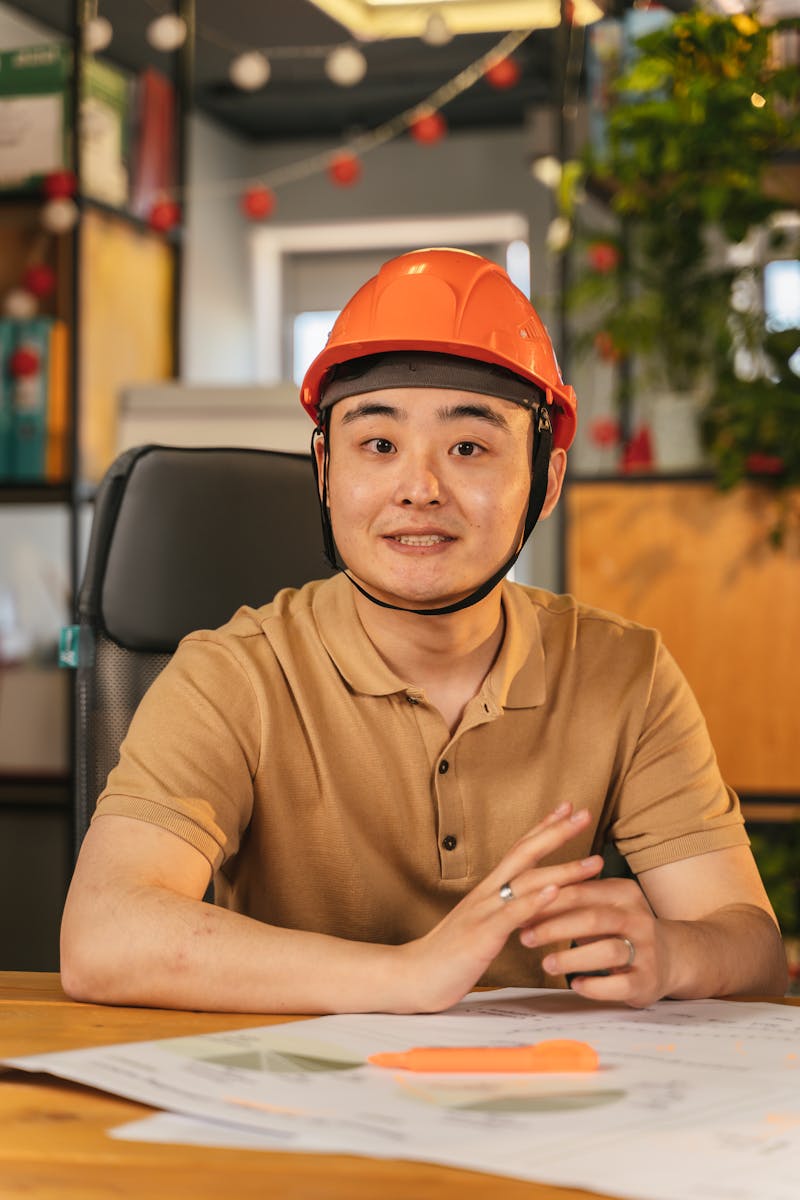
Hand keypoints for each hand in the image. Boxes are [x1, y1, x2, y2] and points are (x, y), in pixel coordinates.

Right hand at [398, 803, 603, 1012]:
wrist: (413, 976)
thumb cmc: (449, 956)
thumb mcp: (483, 928)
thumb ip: (507, 913)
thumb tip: (535, 905)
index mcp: (488, 891)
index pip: (519, 849)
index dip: (543, 827)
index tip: (567, 808)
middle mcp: (487, 894)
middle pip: (524, 853)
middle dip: (557, 832)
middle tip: (586, 812)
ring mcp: (483, 912)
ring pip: (526, 882)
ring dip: (562, 869)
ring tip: (592, 861)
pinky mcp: (480, 936)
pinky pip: (510, 915)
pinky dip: (534, 901)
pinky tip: (555, 892)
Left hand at [520, 876, 670, 1007]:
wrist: (670, 958)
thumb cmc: (618, 929)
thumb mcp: (600, 907)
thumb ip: (568, 903)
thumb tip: (520, 904)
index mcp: (624, 893)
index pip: (582, 891)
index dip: (549, 901)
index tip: (519, 911)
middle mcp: (639, 918)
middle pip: (593, 918)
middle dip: (555, 928)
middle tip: (525, 937)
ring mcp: (647, 950)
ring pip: (608, 951)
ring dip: (572, 958)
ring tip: (546, 964)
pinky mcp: (648, 980)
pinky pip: (620, 985)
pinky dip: (595, 986)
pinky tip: (575, 985)